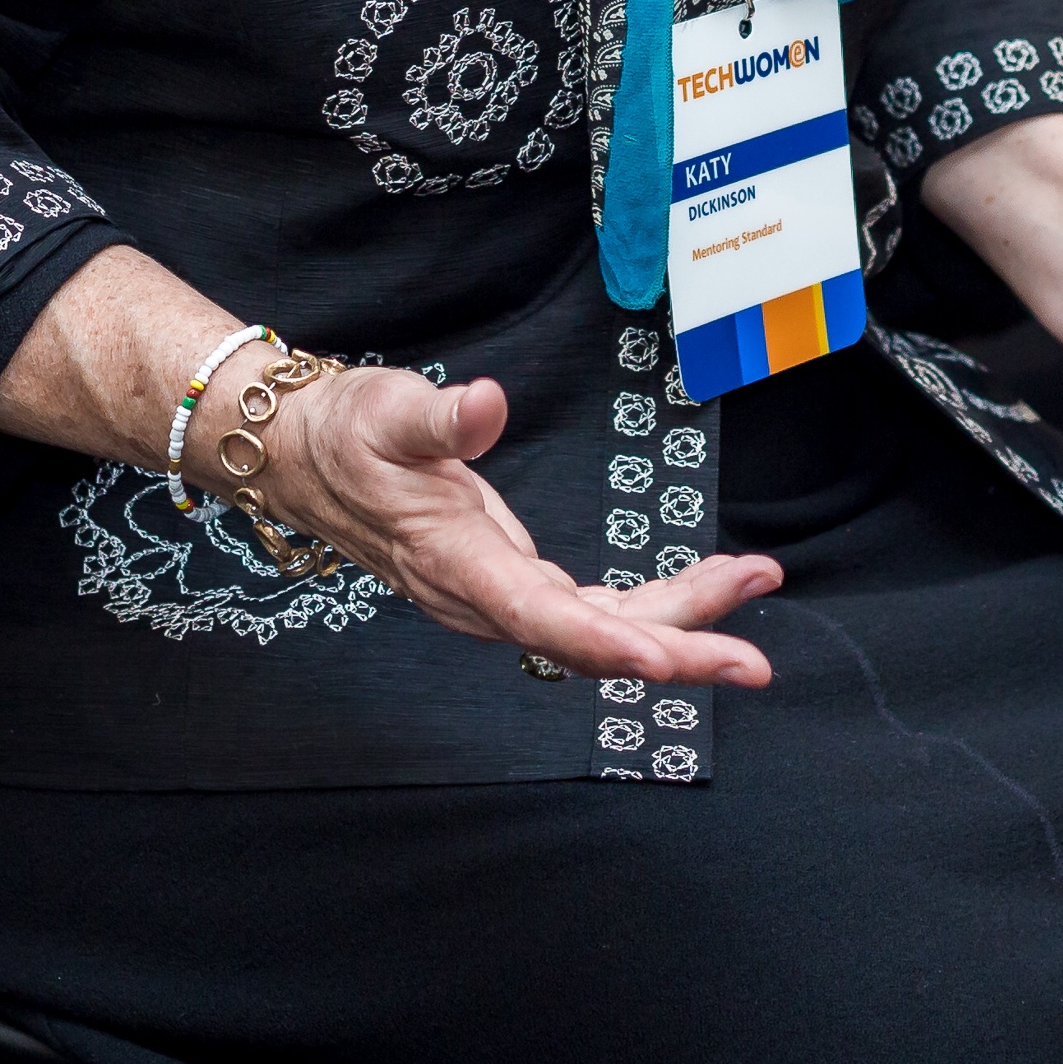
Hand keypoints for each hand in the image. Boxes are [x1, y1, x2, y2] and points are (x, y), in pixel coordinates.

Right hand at [269, 364, 780, 685]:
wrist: (307, 458)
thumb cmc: (347, 433)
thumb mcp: (384, 410)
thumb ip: (438, 418)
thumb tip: (484, 404)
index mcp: (452, 562)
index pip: (537, 615)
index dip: (603, 643)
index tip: (666, 658)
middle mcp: (480, 598)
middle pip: (587, 644)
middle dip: (674, 650)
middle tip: (752, 659)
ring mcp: (499, 599)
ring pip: (599, 633)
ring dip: (680, 624)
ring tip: (755, 586)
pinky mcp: (513, 585)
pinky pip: (593, 614)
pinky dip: (654, 607)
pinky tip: (706, 587)